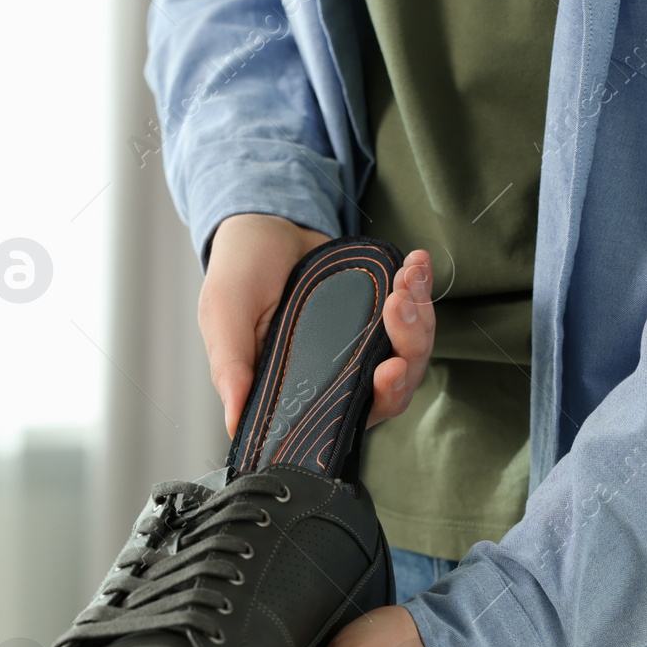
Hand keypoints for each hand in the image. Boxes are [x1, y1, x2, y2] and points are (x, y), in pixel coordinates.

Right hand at [200, 214, 437, 437]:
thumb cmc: (239, 273)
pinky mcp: (379, 314)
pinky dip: (422, 289)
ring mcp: (362, 345)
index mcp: (299, 388)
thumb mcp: (224, 316)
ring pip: (412, 352)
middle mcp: (336, 374)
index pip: (347, 413)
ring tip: (407, 278)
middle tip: (398, 306)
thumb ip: (230, 367)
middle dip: (408, 348)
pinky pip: (414, 314)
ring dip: (419, 317)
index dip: (378, 397)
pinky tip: (415, 264)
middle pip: (394, 386)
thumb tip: (233, 422)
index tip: (390, 368)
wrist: (265, 224)